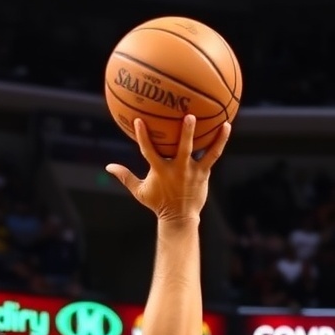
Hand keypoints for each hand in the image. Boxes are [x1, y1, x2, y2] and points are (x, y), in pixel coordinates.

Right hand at [106, 116, 230, 223]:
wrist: (179, 218)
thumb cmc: (158, 203)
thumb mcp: (139, 191)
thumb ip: (125, 177)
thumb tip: (108, 167)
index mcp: (160, 170)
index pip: (149, 151)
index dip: (144, 136)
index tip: (140, 120)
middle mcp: (177, 169)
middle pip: (182, 148)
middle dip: (186, 133)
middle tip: (189, 116)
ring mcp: (192, 171)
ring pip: (203, 152)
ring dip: (212, 138)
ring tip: (220, 121)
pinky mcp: (203, 173)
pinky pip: (213, 155)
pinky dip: (220, 141)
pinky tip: (226, 126)